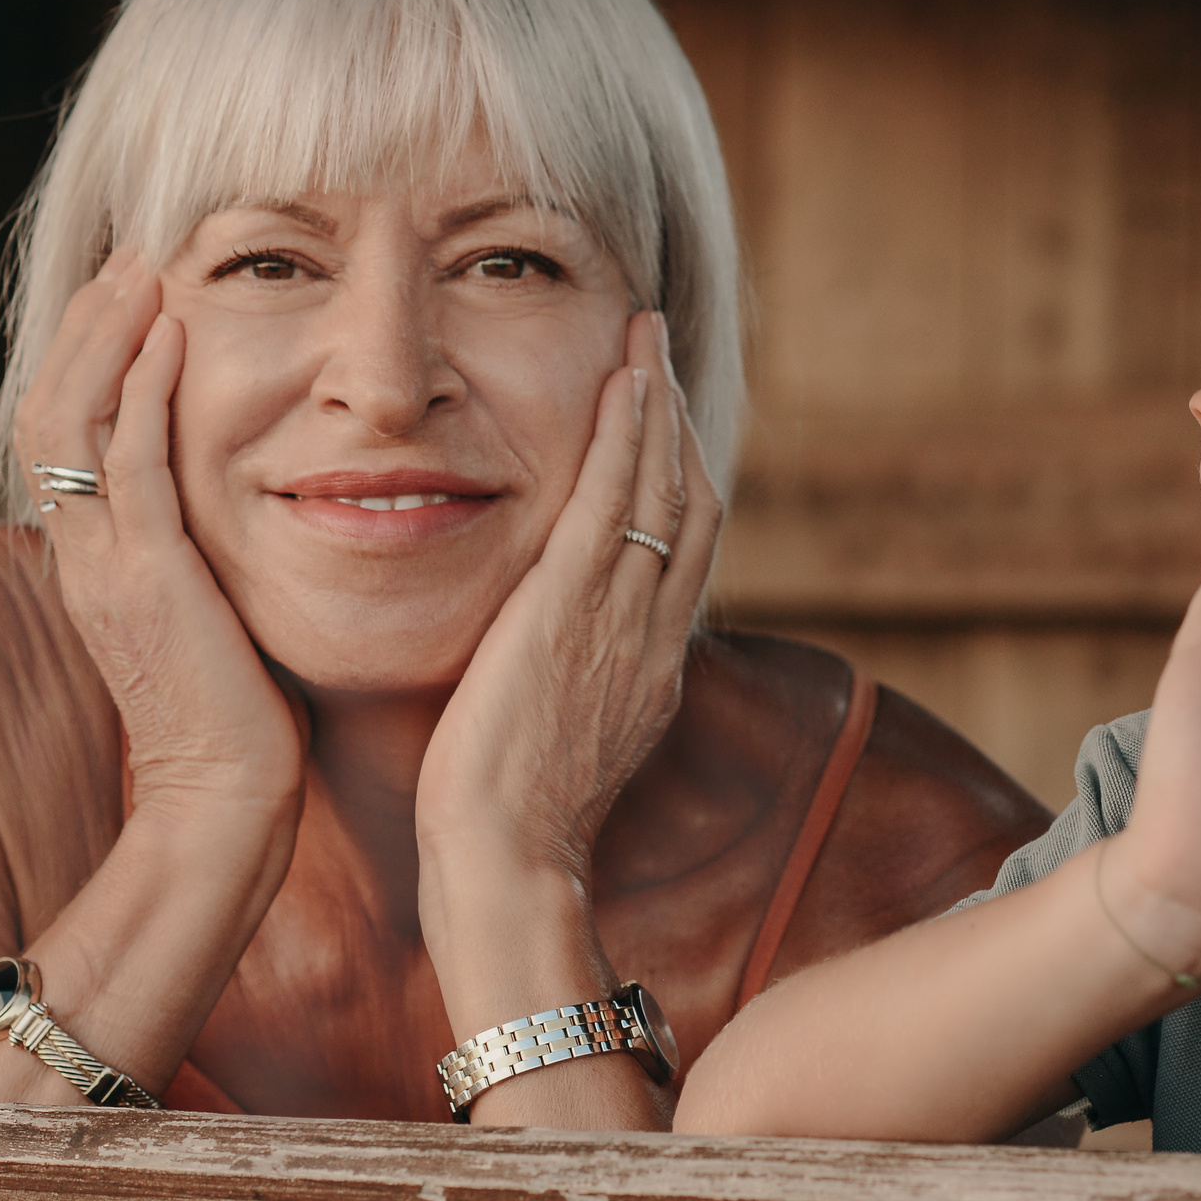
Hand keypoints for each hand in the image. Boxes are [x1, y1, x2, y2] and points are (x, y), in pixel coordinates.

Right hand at [15, 250, 305, 815]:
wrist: (229, 804)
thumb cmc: (241, 721)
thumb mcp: (210, 615)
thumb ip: (201, 558)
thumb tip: (234, 509)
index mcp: (97, 564)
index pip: (65, 437)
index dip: (88, 358)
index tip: (129, 295)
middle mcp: (87, 557)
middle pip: (50, 410)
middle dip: (88, 326)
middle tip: (130, 257)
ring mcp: (108, 567)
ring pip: (73, 420)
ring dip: (108, 334)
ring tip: (143, 268)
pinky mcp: (150, 580)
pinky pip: (131, 462)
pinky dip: (144, 388)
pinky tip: (174, 332)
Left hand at [414, 311, 719, 880]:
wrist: (506, 865)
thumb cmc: (507, 833)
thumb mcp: (560, 753)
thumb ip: (570, 696)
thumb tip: (552, 670)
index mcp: (652, 671)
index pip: (686, 554)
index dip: (679, 477)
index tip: (660, 424)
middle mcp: (655, 635)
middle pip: (693, 503)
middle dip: (677, 421)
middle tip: (657, 353)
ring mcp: (624, 618)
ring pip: (665, 487)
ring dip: (657, 402)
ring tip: (642, 335)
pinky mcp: (575, 607)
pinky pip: (617, 500)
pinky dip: (627, 433)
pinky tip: (621, 380)